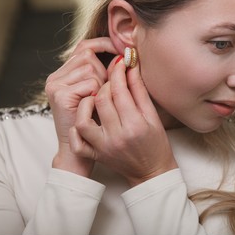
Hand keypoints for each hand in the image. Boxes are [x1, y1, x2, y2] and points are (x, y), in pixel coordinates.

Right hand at [45, 38, 117, 176]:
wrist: (81, 154)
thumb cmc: (96, 126)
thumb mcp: (99, 96)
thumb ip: (104, 75)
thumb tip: (124, 54)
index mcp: (64, 74)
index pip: (83, 47)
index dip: (103, 44)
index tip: (123, 49)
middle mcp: (56, 76)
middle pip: (88, 55)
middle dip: (104, 70)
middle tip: (106, 90)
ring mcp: (56, 84)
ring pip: (91, 68)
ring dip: (102, 84)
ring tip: (99, 102)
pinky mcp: (61, 94)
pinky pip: (90, 82)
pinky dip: (98, 94)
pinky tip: (95, 108)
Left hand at [69, 57, 177, 185]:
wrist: (151, 172)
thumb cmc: (156, 144)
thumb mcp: (153, 117)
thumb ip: (139, 91)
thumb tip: (130, 67)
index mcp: (134, 125)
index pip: (119, 91)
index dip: (118, 72)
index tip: (120, 62)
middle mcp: (116, 137)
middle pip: (101, 100)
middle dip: (105, 83)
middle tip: (112, 78)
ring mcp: (103, 147)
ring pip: (84, 118)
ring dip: (88, 103)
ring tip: (98, 97)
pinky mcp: (96, 154)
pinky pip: (78, 140)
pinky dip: (78, 126)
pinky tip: (88, 117)